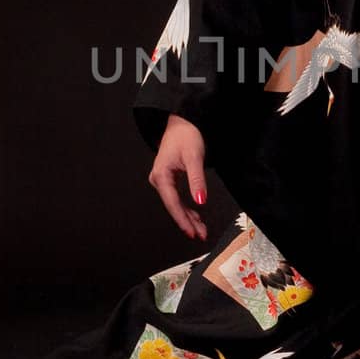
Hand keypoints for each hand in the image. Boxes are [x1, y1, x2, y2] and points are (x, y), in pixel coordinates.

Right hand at [148, 113, 207, 240]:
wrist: (181, 123)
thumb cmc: (186, 136)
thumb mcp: (194, 158)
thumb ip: (197, 181)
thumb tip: (201, 201)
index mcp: (161, 175)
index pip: (172, 203)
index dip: (182, 220)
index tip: (192, 232)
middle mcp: (158, 180)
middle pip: (173, 207)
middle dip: (187, 222)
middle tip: (200, 235)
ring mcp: (162, 181)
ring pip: (175, 205)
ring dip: (188, 218)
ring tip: (201, 231)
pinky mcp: (169, 180)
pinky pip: (177, 199)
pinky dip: (187, 209)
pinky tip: (196, 218)